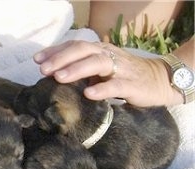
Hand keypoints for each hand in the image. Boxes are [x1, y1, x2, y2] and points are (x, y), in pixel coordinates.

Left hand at [33, 40, 182, 106]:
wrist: (159, 81)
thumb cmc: (123, 76)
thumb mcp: (100, 70)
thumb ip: (81, 70)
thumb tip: (53, 75)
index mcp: (99, 50)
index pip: (74, 46)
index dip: (55, 51)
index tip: (36, 60)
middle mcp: (108, 55)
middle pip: (82, 50)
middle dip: (60, 59)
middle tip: (43, 69)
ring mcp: (121, 69)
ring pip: (97, 63)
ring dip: (76, 69)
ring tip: (59, 77)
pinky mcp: (133, 85)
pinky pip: (116, 85)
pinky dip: (102, 89)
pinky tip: (88, 94)